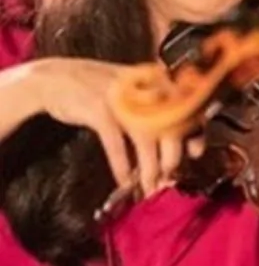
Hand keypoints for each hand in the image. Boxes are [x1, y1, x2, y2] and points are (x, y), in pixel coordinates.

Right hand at [25, 57, 200, 196]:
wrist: (56, 78)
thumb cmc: (102, 90)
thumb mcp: (134, 90)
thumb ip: (157, 109)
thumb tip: (183, 142)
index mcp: (157, 80)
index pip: (186, 108)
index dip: (194, 133)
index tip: (195, 154)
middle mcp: (143, 87)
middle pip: (169, 127)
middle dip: (171, 159)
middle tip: (169, 179)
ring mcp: (122, 98)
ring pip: (145, 139)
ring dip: (149, 169)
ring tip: (149, 188)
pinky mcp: (99, 110)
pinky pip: (116, 144)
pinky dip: (122, 166)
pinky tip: (125, 182)